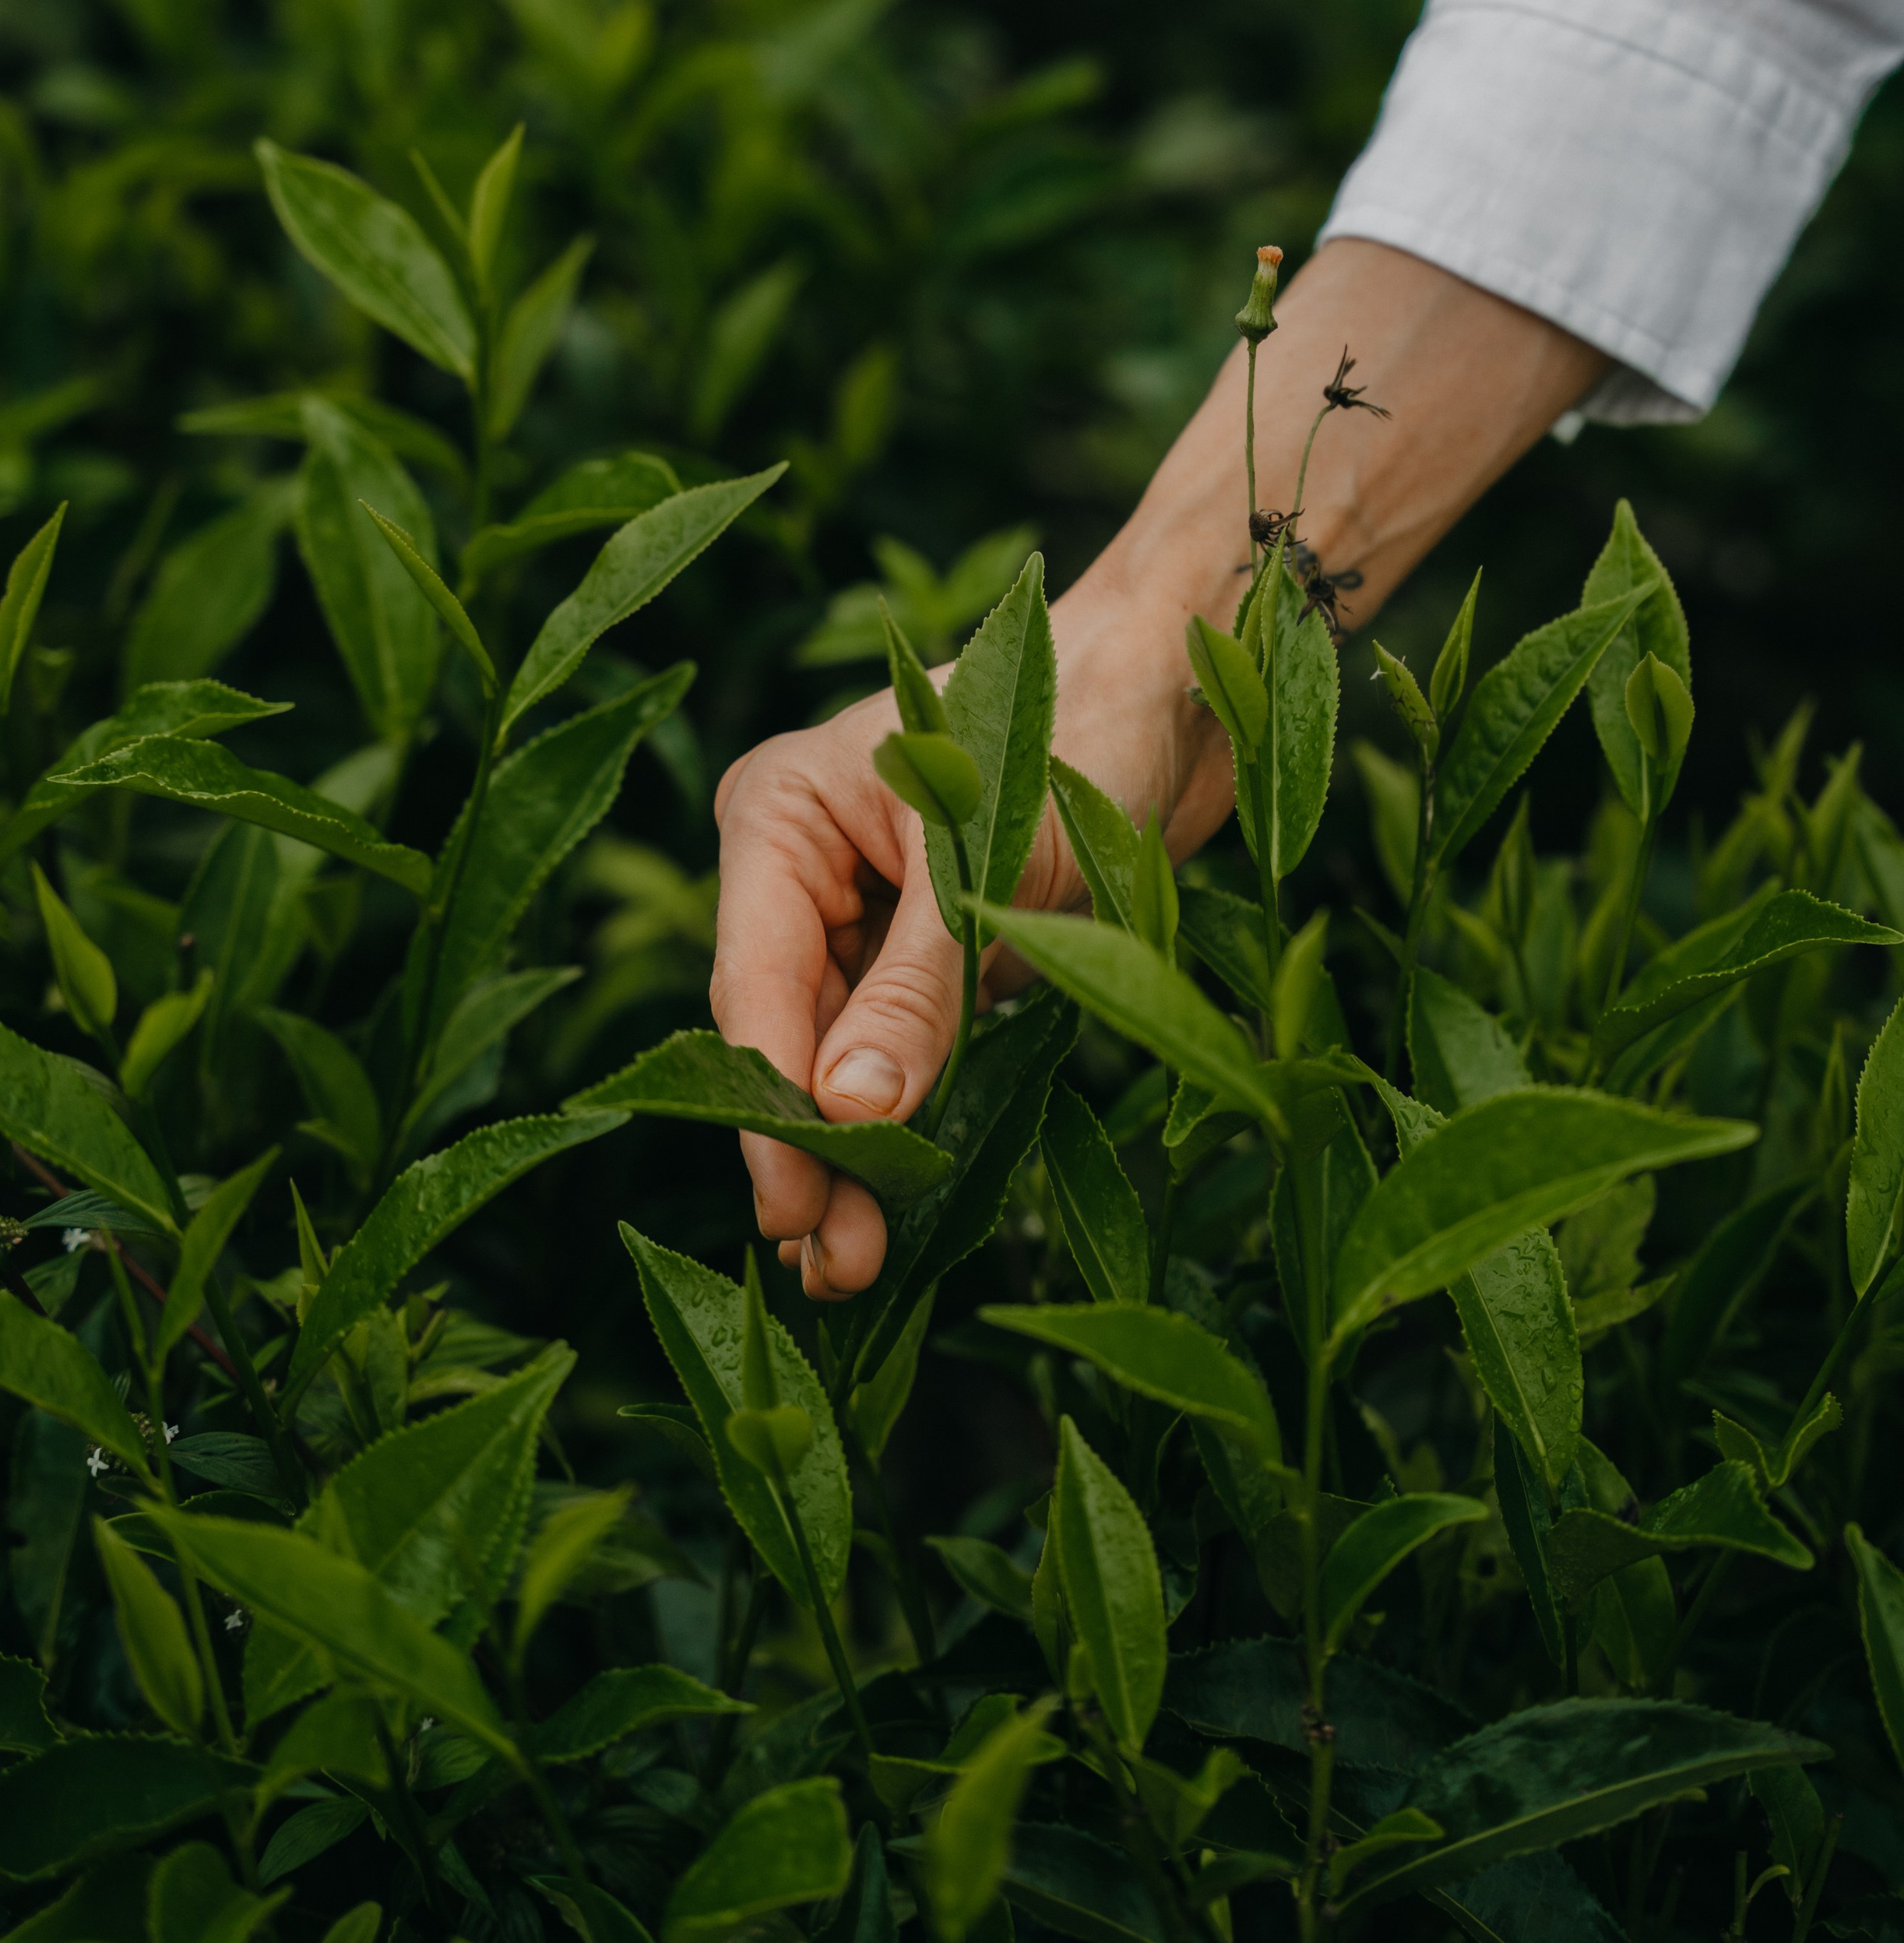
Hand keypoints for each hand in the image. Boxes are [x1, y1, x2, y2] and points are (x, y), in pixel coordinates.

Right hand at [709, 240, 1601, 1297]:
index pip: (754, 983)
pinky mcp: (929, 944)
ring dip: (855, 1152)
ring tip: (859, 1264)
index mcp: (781, 818)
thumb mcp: (998, 865)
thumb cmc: (1085, 727)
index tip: (797, 1208)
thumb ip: (919, 991)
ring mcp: (863, 909)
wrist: (1188, 675)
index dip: (773, 1105)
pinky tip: (907, 1198)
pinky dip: (906, 1117)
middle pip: (783, 1033)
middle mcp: (804, 866)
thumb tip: (849, 1115)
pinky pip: (899, 1045)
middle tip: (830, 1267)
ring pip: (836, 1054)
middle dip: (808, 1149)